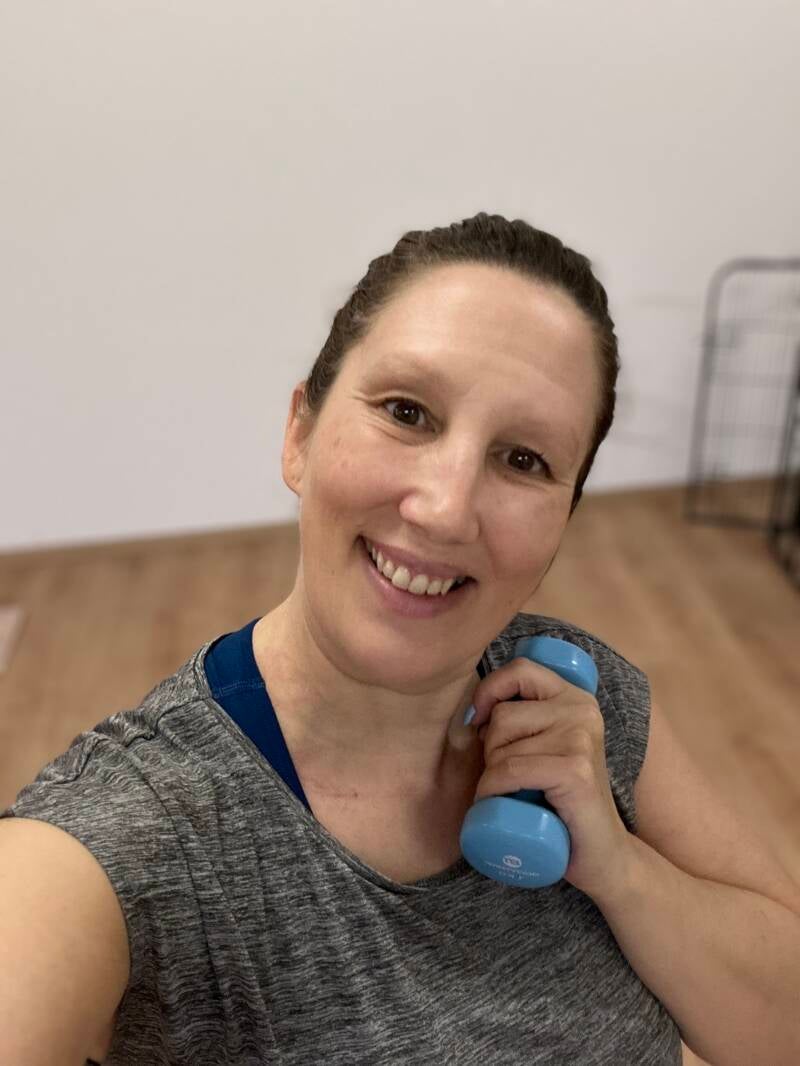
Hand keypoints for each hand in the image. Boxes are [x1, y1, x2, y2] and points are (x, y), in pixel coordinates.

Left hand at [468, 655, 633, 899]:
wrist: (603, 855)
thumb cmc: (563, 802)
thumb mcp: (547, 747)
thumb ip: (526, 719)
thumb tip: (471, 709)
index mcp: (575, 697)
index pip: (521, 669)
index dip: (489, 690)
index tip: (478, 722)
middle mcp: (582, 710)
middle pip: (503, 714)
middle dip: (489, 749)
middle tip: (506, 777)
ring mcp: (581, 739)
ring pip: (501, 746)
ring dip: (490, 777)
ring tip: (509, 795)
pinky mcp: (575, 770)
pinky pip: (510, 770)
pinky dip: (492, 790)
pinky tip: (497, 803)